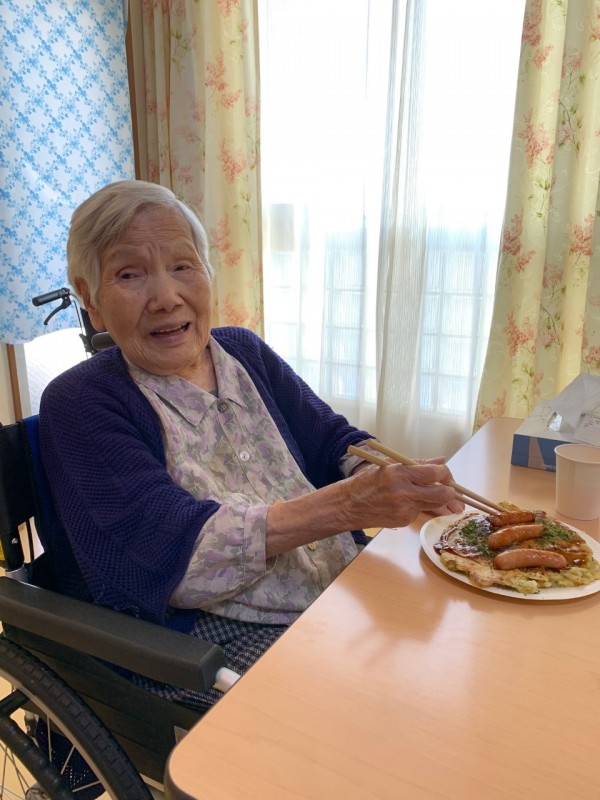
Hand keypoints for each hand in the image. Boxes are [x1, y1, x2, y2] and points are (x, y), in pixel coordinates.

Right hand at [339, 459, 460, 528]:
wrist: (349, 505)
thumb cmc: (368, 481)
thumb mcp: (390, 465)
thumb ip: (418, 463)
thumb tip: (441, 460)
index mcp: (399, 473)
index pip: (434, 474)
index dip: (446, 474)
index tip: (445, 474)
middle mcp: (403, 492)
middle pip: (442, 494)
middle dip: (451, 492)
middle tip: (452, 490)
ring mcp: (404, 509)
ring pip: (434, 505)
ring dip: (440, 501)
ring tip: (443, 498)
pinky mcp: (404, 521)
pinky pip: (420, 512)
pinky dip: (420, 506)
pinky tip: (411, 503)